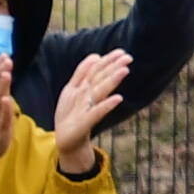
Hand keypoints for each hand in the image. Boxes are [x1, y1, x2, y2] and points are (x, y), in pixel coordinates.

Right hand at [49, 47, 131, 174]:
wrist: (66, 140)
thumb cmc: (73, 113)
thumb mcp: (74, 92)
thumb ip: (83, 74)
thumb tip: (96, 56)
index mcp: (80, 87)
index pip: (95, 70)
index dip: (107, 61)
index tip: (122, 52)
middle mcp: (81, 95)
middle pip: (97, 78)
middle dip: (112, 67)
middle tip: (127, 57)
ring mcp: (82, 108)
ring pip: (98, 91)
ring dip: (111, 81)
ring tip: (125, 70)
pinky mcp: (83, 123)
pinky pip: (96, 113)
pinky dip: (106, 105)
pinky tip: (118, 99)